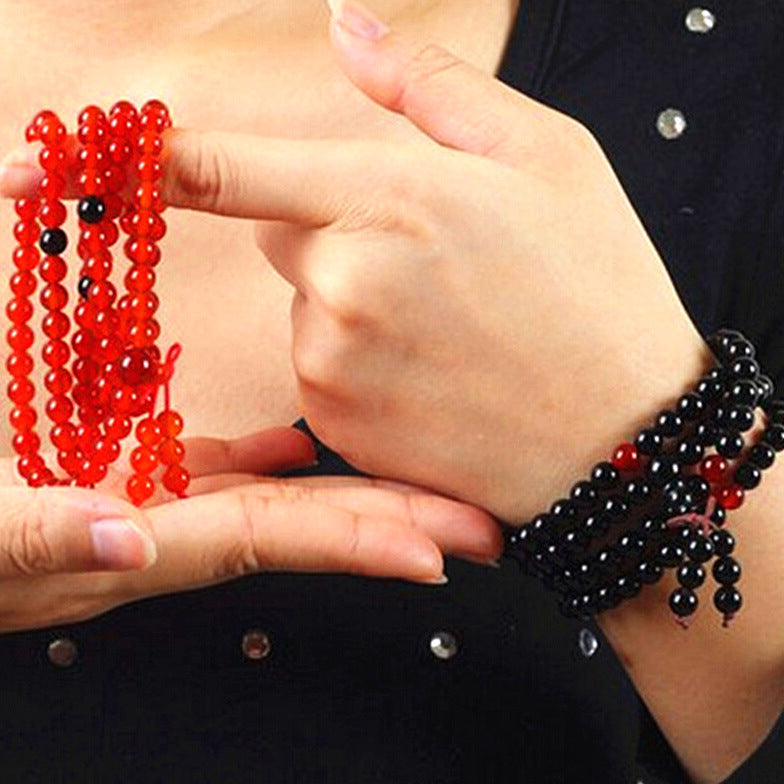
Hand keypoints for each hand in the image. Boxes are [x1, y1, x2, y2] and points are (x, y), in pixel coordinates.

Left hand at [0, 1, 708, 525]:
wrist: (624, 437)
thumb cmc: (597, 289)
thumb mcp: (545, 157)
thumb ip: (427, 86)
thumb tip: (343, 26)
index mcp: (384, 196)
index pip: (217, 165)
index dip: (129, 158)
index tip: (44, 158)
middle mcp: (341, 283)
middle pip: (282, 233)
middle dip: (337, 230)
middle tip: (434, 258)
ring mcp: (334, 366)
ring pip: (306, 306)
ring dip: (356, 301)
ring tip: (449, 326)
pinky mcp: (341, 428)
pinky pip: (320, 372)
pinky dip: (362, 365)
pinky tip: (436, 376)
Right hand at [0, 427, 499, 632]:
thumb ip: (32, 538)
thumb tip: (124, 536)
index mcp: (133, 546)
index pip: (264, 540)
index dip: (350, 544)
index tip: (436, 552)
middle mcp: (157, 533)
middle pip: (293, 526)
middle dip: (388, 525)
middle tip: (479, 524)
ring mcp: (148, 506)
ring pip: (267, 498)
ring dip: (348, 491)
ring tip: (426, 481)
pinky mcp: (123, 480)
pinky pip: (210, 474)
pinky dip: (261, 461)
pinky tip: (298, 444)